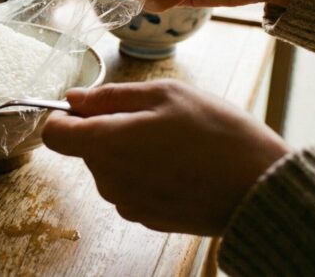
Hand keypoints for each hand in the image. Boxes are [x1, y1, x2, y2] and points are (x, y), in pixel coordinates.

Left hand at [42, 80, 288, 235]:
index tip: (90, 107)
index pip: (54, 134)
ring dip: (131, 152)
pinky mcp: (147, 218)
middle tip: (156, 119)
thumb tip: (73, 99)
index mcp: (106, 144)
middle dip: (110, 130)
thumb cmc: (217, 134)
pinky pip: (132, 188)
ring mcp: (128, 203)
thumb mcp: (165, 95)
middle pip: (87, 149)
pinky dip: (148, 175)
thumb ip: (111, 96)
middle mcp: (109, 179)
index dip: (66, 116)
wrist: (260, 188)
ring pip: (111, 168)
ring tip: (176, 143)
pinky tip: (181, 166)